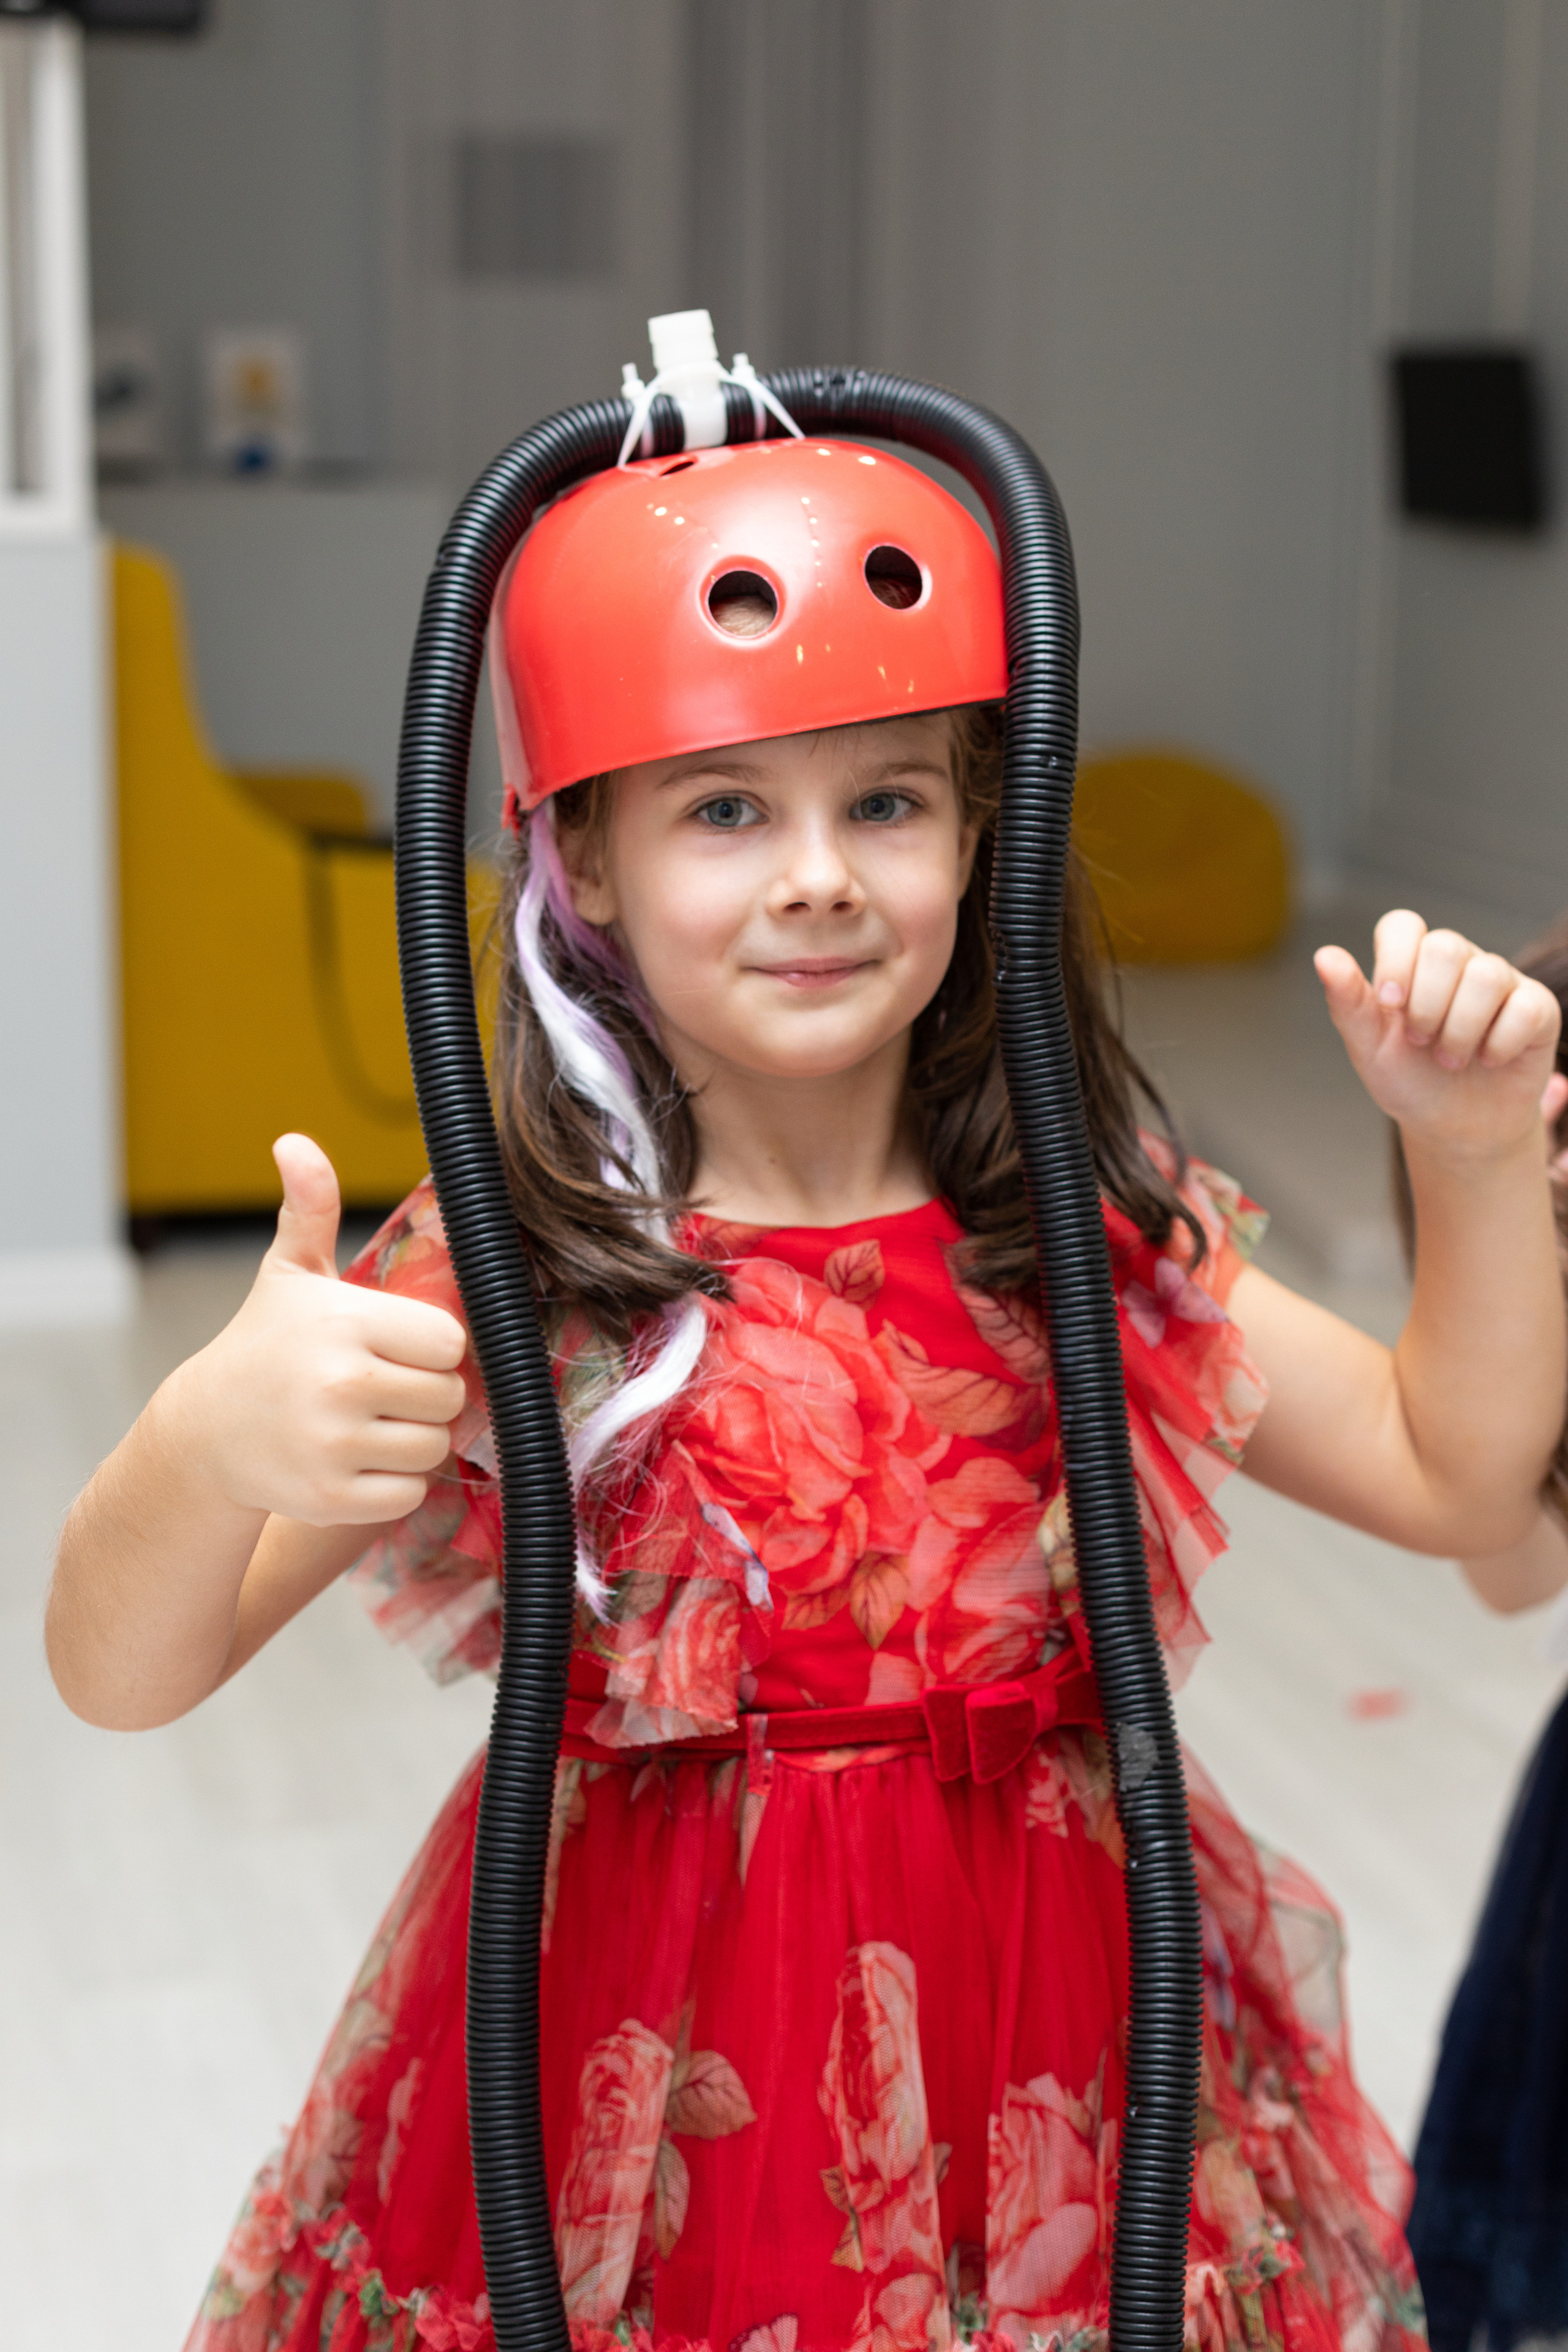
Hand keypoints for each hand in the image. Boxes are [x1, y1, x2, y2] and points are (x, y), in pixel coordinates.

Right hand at [173, 1134, 467, 1526]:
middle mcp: (340, 1383)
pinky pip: (409, 1494)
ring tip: (370, 1421)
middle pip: (449, 1397)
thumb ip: (309, 1207)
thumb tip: (294, 1142)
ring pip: (434, 1447)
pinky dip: (394, 1483)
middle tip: (384, 1387)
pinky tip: (356, 1460)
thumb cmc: (265, 1347)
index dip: (433, 1347)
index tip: (400, 1347)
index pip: (450, 1342)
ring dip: (414, 1439)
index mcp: (344, 1323)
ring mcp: (333, 1445)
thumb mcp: (288, 1275)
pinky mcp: (330, 1498)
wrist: (205, 1434)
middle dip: (426, 1394)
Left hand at [1316, 911, 1561, 1160]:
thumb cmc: (1408, 1079)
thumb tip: (1324, 955)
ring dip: (1460, 1031)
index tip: (1390, 1005)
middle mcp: (1458, 962)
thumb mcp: (1368, 1047)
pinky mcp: (1537, 1008)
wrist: (1453, 1127)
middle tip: (1421, 1042)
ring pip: (1486, 976)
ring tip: (1449, 1060)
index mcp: (1412, 963)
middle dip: (1427, 1006)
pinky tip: (1488, 1060)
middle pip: (1446, 947)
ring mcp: (1501, 981)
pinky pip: (1524, 1009)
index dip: (1396, 961)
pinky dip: (1499, 1044)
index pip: (1403, 925)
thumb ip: (1348, 1002)